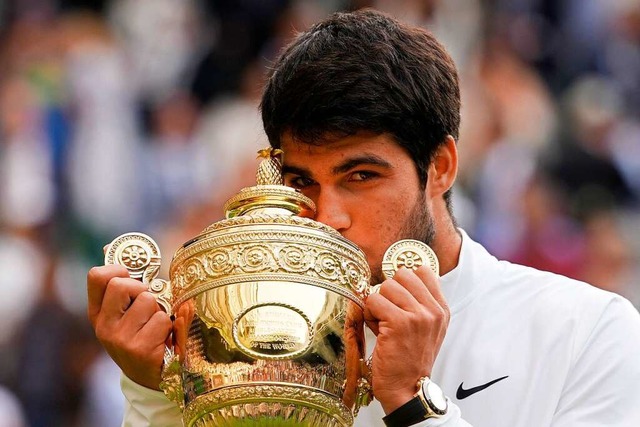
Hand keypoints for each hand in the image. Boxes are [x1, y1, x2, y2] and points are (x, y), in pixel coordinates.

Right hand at [87, 265, 171, 389]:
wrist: (150, 376)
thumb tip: (109, 246)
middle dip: (142, 289)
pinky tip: (163, 339)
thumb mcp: (125, 311)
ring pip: (148, 300)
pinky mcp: (139, 349)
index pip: (96, 276)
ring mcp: (119, 339)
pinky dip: (169, 326)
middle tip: (148, 305)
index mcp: (98, 312)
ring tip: (156, 326)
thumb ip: (122, 284)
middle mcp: (103, 326)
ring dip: (160, 310)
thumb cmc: (141, 334)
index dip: (118, 269)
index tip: (131, 277)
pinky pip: (162, 319)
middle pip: (121, 284)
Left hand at [364, 266, 449, 413]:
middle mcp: (433, 310)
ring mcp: (418, 315)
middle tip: (388, 314)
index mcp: (441, 309)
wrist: (407, 389)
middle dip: (389, 291)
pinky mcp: (399, 322)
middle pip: (402, 274)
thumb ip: (419, 303)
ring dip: (378, 304)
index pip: (422, 271)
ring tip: (382, 324)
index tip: (399, 300)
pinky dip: (369, 314)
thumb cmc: (409, 359)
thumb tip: (397, 277)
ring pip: (386, 286)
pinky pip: (374, 300)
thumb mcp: (426, 329)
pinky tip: (376, 330)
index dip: (404, 282)